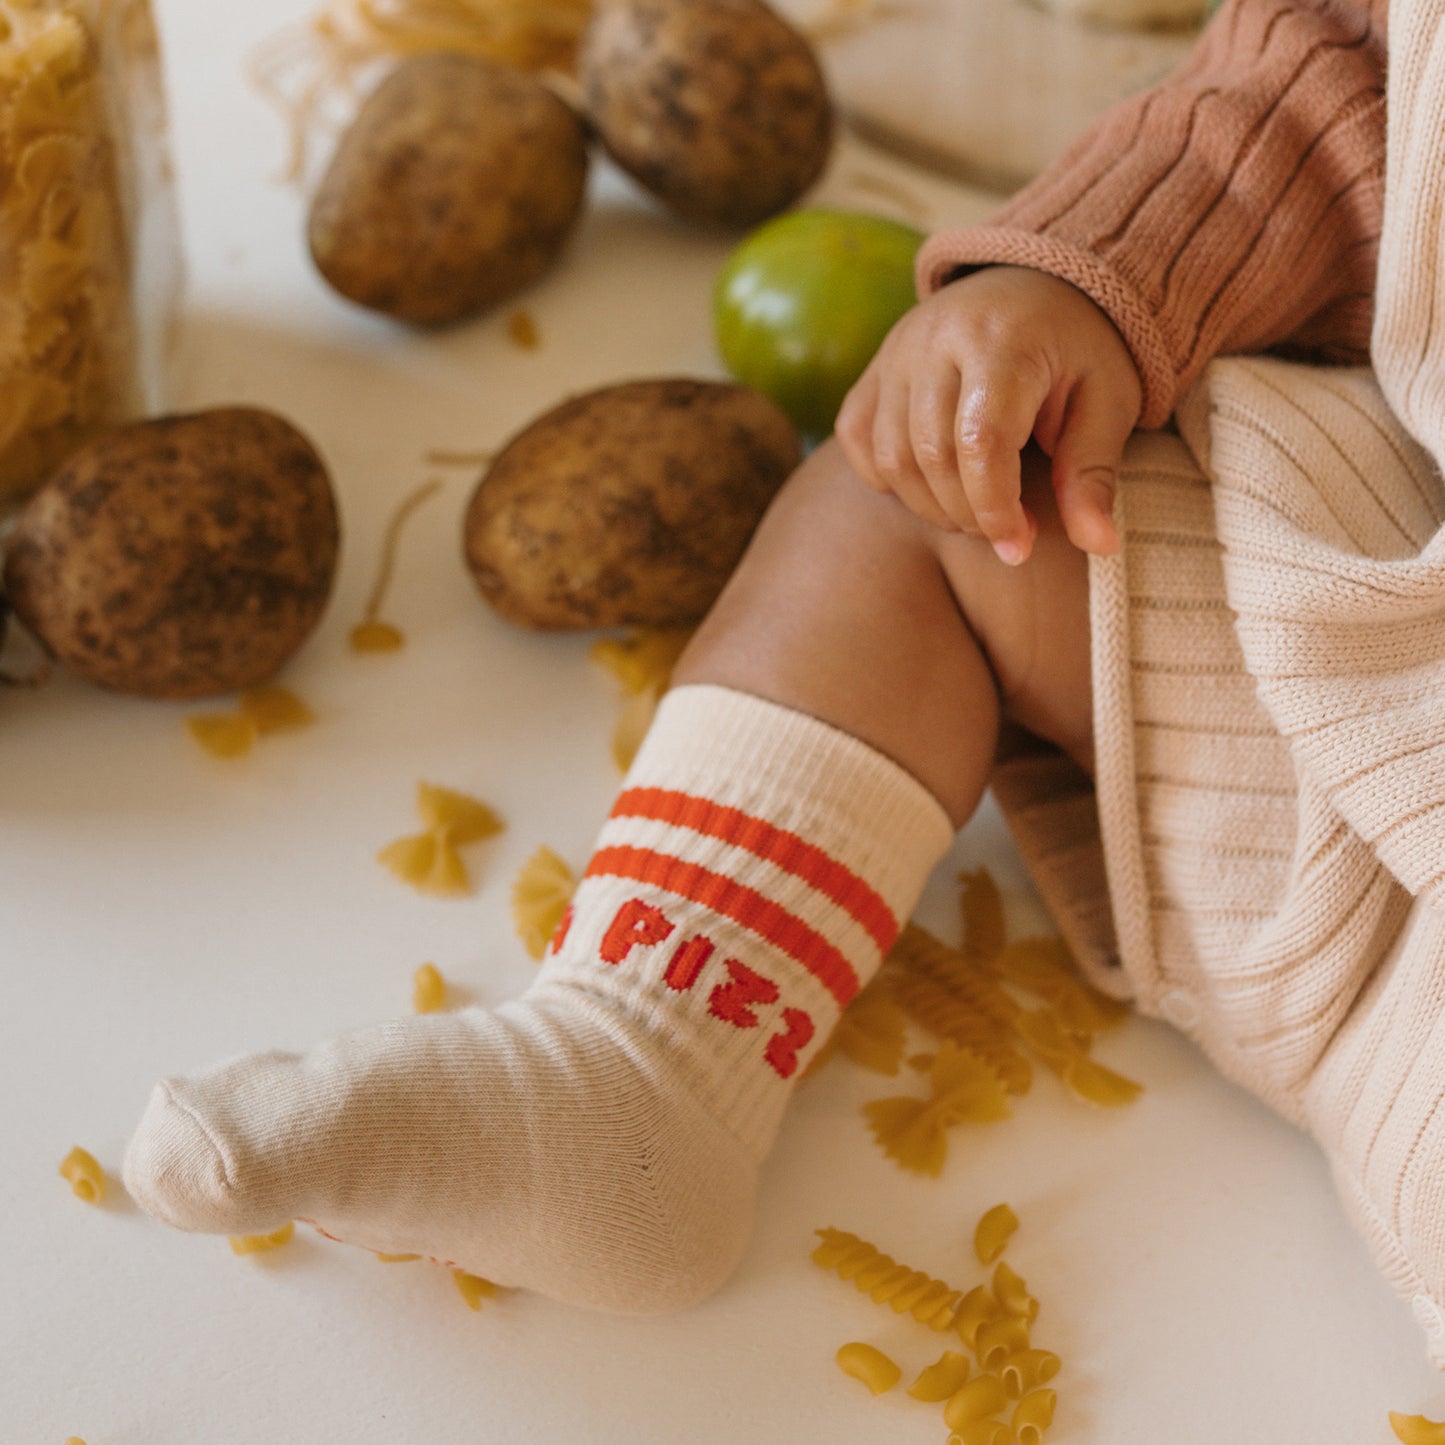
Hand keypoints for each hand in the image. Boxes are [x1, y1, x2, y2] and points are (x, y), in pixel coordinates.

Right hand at [835, 266, 1142, 563]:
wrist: (1039, 285)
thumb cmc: (1080, 351)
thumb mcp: (1107, 403)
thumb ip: (1092, 473)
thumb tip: (1100, 544)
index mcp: (1004, 340)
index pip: (980, 442)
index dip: (994, 508)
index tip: (1019, 545)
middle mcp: (936, 338)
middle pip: (931, 455)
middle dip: (967, 513)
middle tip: (1002, 528)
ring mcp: (896, 351)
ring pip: (891, 455)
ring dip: (929, 505)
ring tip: (972, 512)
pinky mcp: (875, 368)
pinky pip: (858, 437)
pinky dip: (885, 476)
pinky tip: (927, 485)